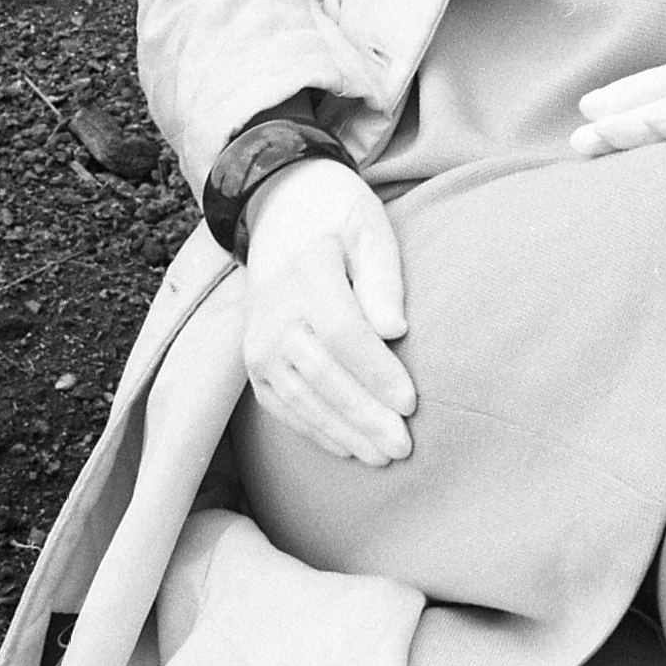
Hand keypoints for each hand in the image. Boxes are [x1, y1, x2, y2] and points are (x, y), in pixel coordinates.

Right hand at [238, 158, 415, 464]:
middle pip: (322, 376)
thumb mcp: (369, 225)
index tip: (411, 402)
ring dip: (342, 432)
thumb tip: (395, 331)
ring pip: (301, 398)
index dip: (377, 373)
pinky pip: (282, 404)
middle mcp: (274, 315)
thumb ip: (382, 276)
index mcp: (306, 274)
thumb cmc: (338, 215)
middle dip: (364, 417)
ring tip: (382, 457)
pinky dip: (313, 429)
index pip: (343, 335)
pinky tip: (346, 447)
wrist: (279, 208)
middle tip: (403, 447)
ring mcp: (258, 343)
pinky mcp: (254, 363)